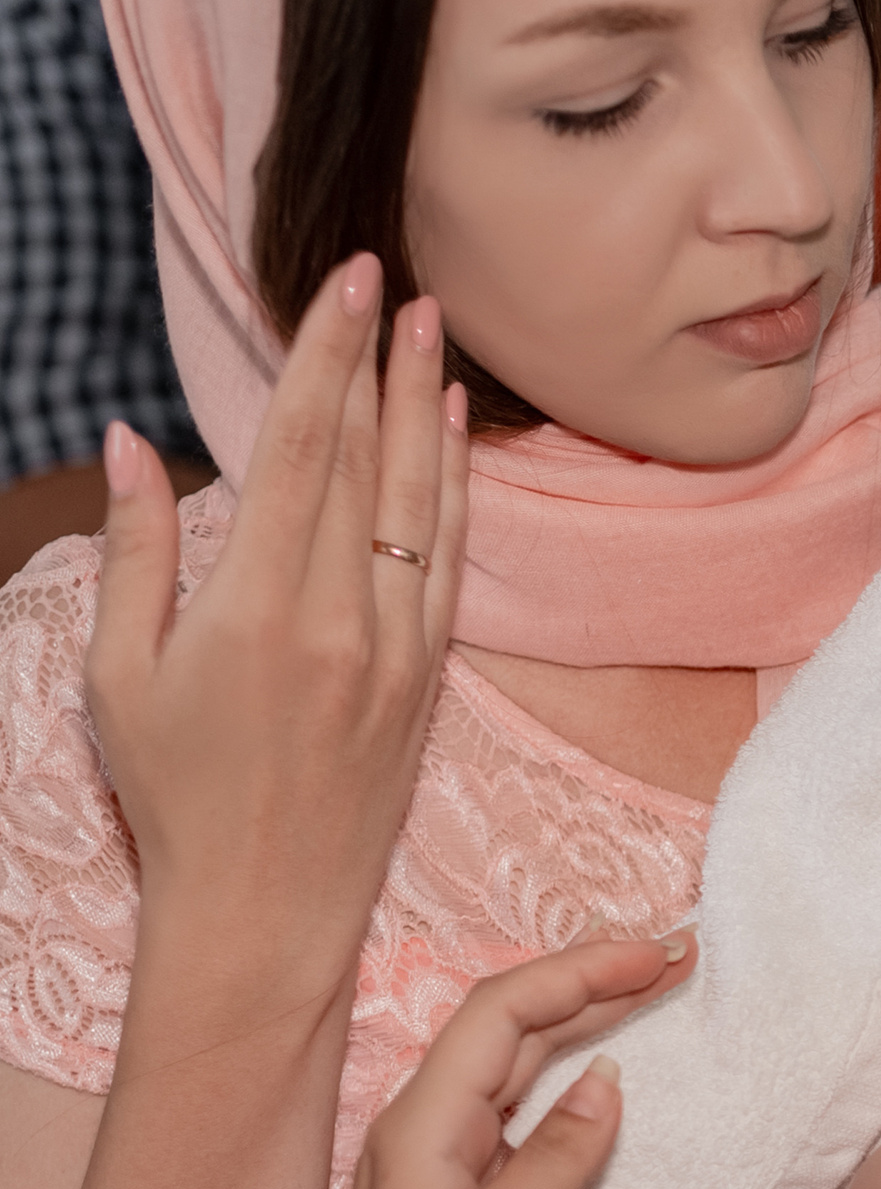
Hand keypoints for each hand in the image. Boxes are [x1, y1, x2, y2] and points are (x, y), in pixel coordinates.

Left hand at [0, 933, 692, 1188]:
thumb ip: (557, 1156)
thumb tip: (605, 1080)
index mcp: (425, 1126)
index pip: (507, 1011)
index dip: (584, 970)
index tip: (661, 954)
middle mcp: (428, 1134)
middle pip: (513, 1027)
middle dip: (593, 982)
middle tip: (677, 958)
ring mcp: (445, 1172)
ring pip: (521, 1069)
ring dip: (588, 1024)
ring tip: (655, 994)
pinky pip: (525, 1119)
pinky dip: (575, 1084)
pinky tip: (610, 1086)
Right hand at [85, 252, 467, 1010]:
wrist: (265, 906)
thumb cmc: (175, 794)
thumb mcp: (119, 672)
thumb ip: (138, 548)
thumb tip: (134, 439)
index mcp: (257, 606)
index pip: (300, 450)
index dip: (326, 359)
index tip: (346, 288)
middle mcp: (340, 617)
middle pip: (367, 460)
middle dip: (382, 363)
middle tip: (401, 282)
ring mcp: (396, 647)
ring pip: (420, 504)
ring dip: (428, 413)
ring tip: (438, 336)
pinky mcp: (428, 677)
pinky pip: (449, 562)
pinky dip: (453, 492)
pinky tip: (452, 441)